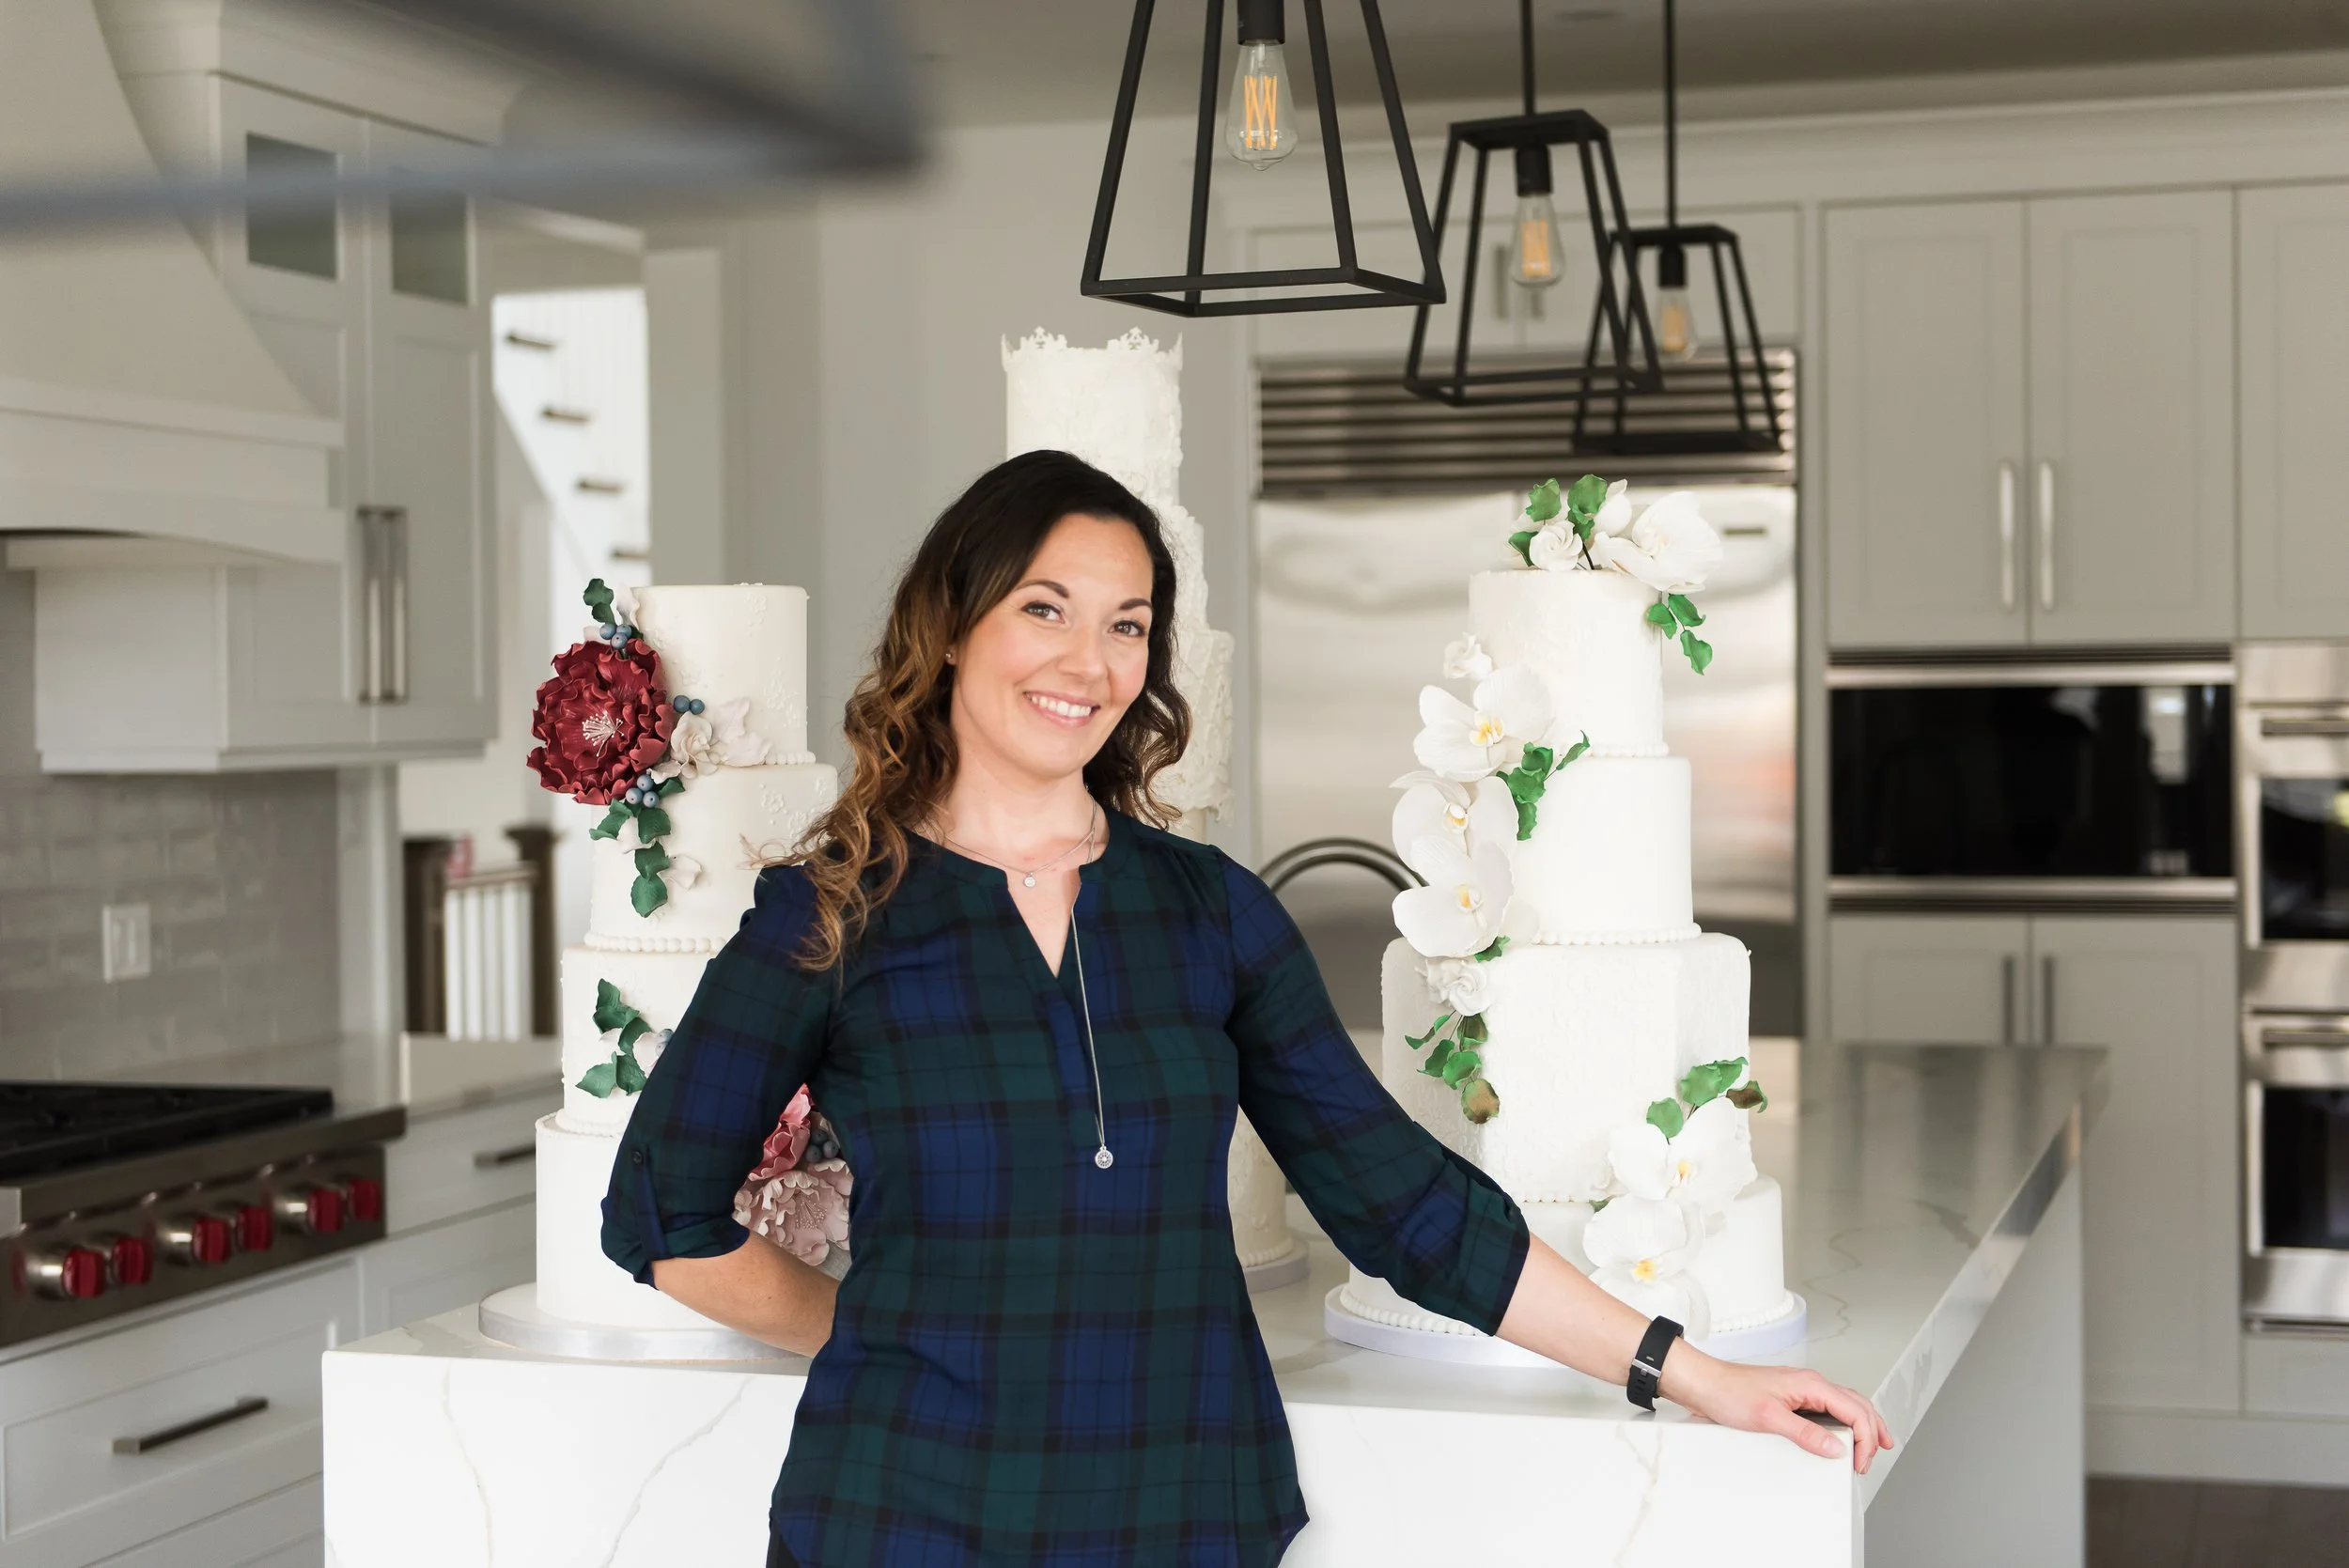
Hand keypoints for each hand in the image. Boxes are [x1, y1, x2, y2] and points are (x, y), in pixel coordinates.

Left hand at [1662, 1350, 1894, 1472]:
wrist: (1705, 1383)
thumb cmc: (1730, 1393)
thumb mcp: (1769, 1418)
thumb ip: (1805, 1434)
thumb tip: (1837, 1449)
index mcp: (1811, 1384)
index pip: (1855, 1410)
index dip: (1866, 1439)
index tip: (1861, 1463)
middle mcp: (1811, 1383)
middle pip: (1857, 1404)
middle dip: (1873, 1430)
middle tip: (1877, 1456)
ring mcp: (1802, 1389)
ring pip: (1845, 1404)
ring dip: (1862, 1424)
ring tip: (1873, 1444)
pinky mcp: (1792, 1397)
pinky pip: (1827, 1408)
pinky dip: (1843, 1422)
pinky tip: (1841, 1434)